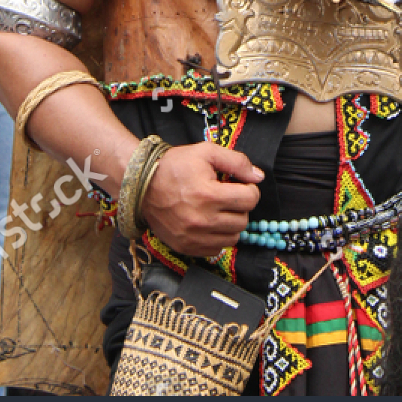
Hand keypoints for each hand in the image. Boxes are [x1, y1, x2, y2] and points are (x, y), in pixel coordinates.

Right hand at [142, 142, 262, 257]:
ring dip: (231, 223)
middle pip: (243, 221)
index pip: (249, 199)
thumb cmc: (175, 166)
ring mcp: (193, 237)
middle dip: (240, 207)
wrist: (142, 185)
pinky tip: (209, 223)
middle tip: (228, 196)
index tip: (241, 185)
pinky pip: (216, 250)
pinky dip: (217, 238)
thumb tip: (259, 177)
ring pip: (232, 238)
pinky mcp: (186, 248)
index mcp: (209, 195)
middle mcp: (202, 220)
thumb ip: (236, 162)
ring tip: (219, 210)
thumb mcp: (206, 152)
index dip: (249, 189)